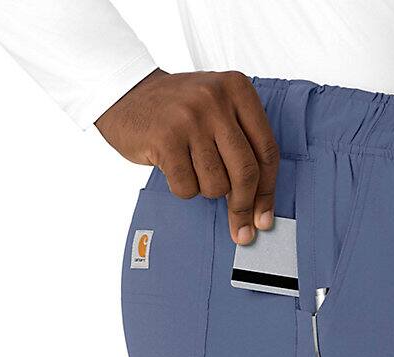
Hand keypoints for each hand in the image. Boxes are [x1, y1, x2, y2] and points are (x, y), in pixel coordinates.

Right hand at [95, 69, 278, 244]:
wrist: (125, 92)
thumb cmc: (178, 111)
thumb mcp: (218, 111)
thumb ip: (243, 147)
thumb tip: (259, 208)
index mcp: (238, 89)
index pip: (267, 152)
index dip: (268, 192)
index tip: (264, 218)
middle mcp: (216, 99)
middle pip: (246, 172)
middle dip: (243, 207)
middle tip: (241, 228)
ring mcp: (190, 118)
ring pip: (217, 184)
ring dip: (206, 189)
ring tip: (192, 168)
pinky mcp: (165, 138)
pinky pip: (188, 187)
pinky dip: (184, 188)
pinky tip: (174, 168)